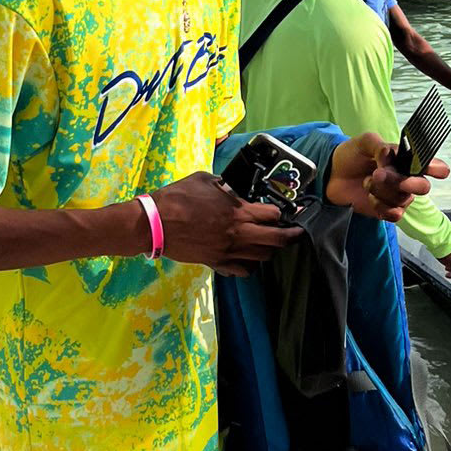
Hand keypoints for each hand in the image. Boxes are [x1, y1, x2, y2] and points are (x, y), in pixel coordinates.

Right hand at [150, 172, 302, 275]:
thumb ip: (223, 185)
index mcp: (237, 211)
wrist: (155, 224)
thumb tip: (230, 187)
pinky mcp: (216, 263)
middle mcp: (238, 234)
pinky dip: (249, 266)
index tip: (283, 212)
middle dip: (290, 236)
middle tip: (295, 233)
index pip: (273, 215)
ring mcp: (228, 251)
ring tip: (269, 244)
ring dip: (269, 249)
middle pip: (276, 240)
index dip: (280, 212)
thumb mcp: (203, 180)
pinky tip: (246, 258)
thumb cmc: (177, 198)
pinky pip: (242, 271)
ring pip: (262, 257)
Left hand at [324, 132, 445, 221]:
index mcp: (407, 160)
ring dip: (382, 191)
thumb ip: (379, 146)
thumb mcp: (363, 142)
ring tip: (366, 181)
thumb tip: (388, 156)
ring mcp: (397, 195)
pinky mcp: (386, 210)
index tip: (430, 169)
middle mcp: (407, 179)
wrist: (332, 174)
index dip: (437, 168)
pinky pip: (395, 215)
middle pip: (423, 187)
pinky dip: (382, 208)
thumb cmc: (351, 155)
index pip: (435, 166)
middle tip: (379, 174)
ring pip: (404, 199)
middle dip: (402, 181)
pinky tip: (371, 199)